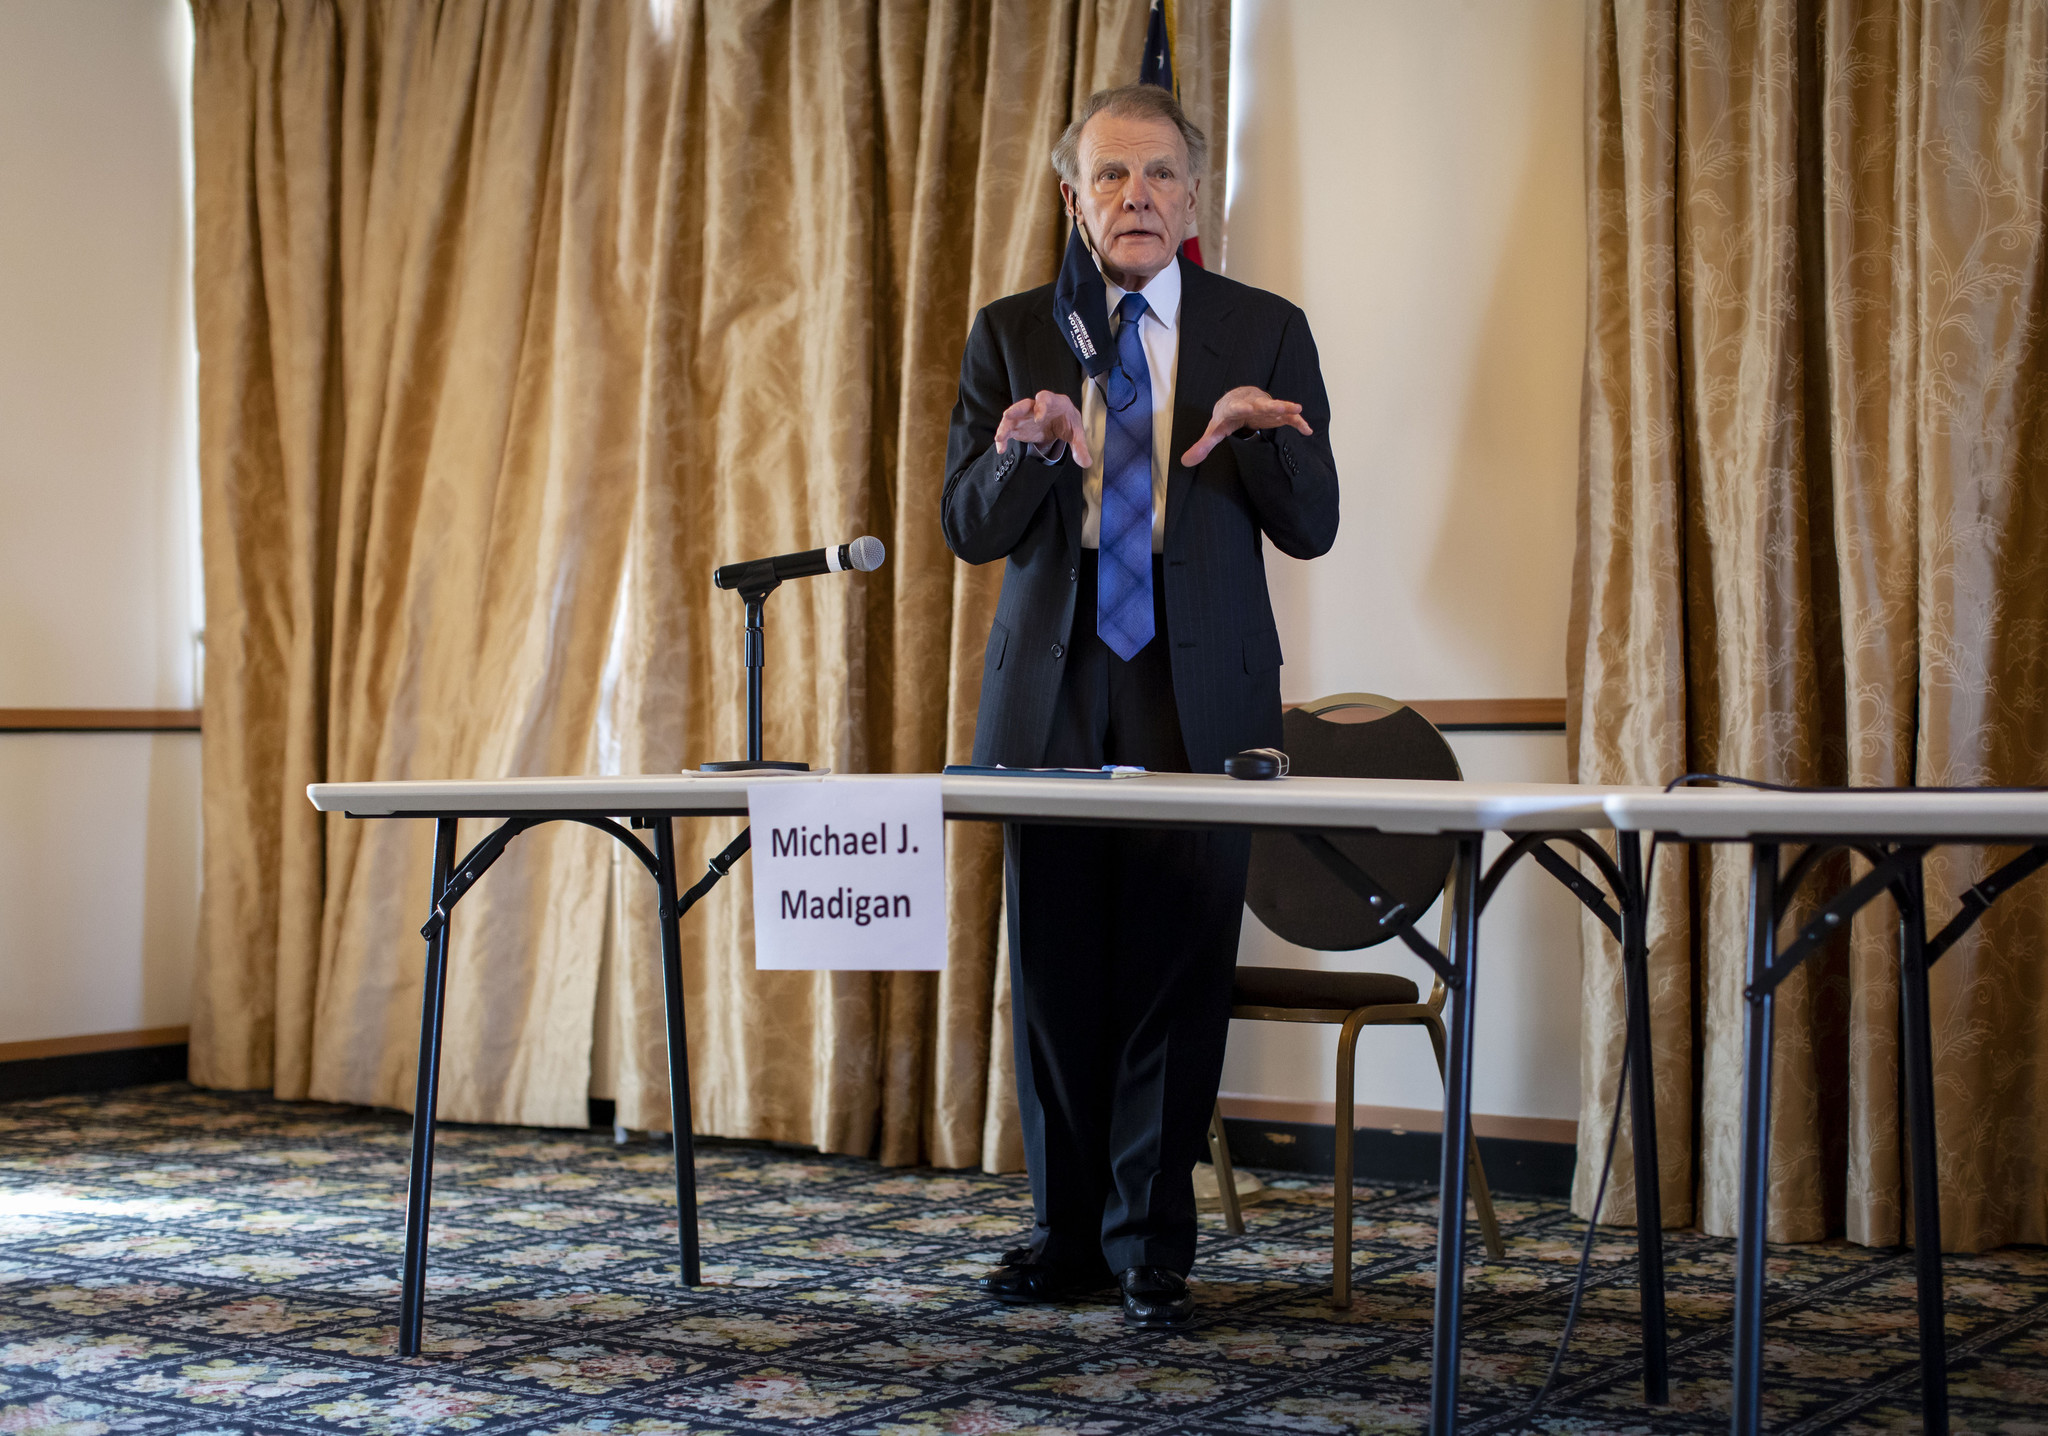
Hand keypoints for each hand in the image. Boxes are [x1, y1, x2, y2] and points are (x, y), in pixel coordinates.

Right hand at [994, 391, 1091, 467]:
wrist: (1060, 421)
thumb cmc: (1068, 422)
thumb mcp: (1076, 433)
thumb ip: (1080, 446)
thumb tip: (1085, 462)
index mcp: (1053, 402)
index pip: (1045, 398)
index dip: (1041, 406)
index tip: (1039, 418)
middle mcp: (1036, 406)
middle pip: (1023, 404)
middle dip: (1016, 410)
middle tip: (1008, 416)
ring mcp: (1025, 415)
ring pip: (1012, 417)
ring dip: (1005, 426)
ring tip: (1000, 438)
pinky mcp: (1018, 426)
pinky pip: (1008, 430)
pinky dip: (1003, 438)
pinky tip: (1001, 449)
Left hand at [1180, 386, 1311, 466]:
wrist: (1237, 399)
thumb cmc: (1224, 417)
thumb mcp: (1214, 430)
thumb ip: (1202, 445)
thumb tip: (1185, 462)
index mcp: (1234, 408)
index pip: (1237, 407)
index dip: (1242, 407)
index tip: (1248, 409)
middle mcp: (1252, 404)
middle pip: (1261, 404)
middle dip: (1270, 405)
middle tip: (1279, 407)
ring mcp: (1266, 408)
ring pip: (1277, 407)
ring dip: (1287, 408)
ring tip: (1298, 410)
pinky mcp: (1276, 414)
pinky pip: (1288, 418)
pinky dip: (1298, 422)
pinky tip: (1307, 430)